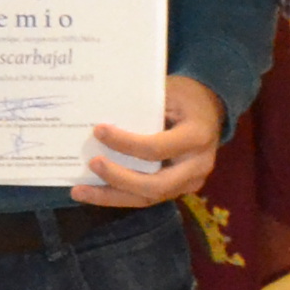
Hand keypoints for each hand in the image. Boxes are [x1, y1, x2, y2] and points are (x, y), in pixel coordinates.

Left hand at [81, 77, 224, 207]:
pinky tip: (95, 191)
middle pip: (155, 185)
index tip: (98, 130)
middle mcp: (197, 166)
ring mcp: (190, 182)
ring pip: (148, 198)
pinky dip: (119, 195)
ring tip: (79, 191)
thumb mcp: (167, 92)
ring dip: (111, 196)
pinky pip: (147, 197)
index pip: (156, 148)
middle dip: (119, 178)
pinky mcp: (179, 188)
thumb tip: (98, 116)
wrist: (210, 109)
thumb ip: (140, 107)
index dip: (125, 143)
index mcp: (197, 137)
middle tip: (92, 164)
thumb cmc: (185, 96)